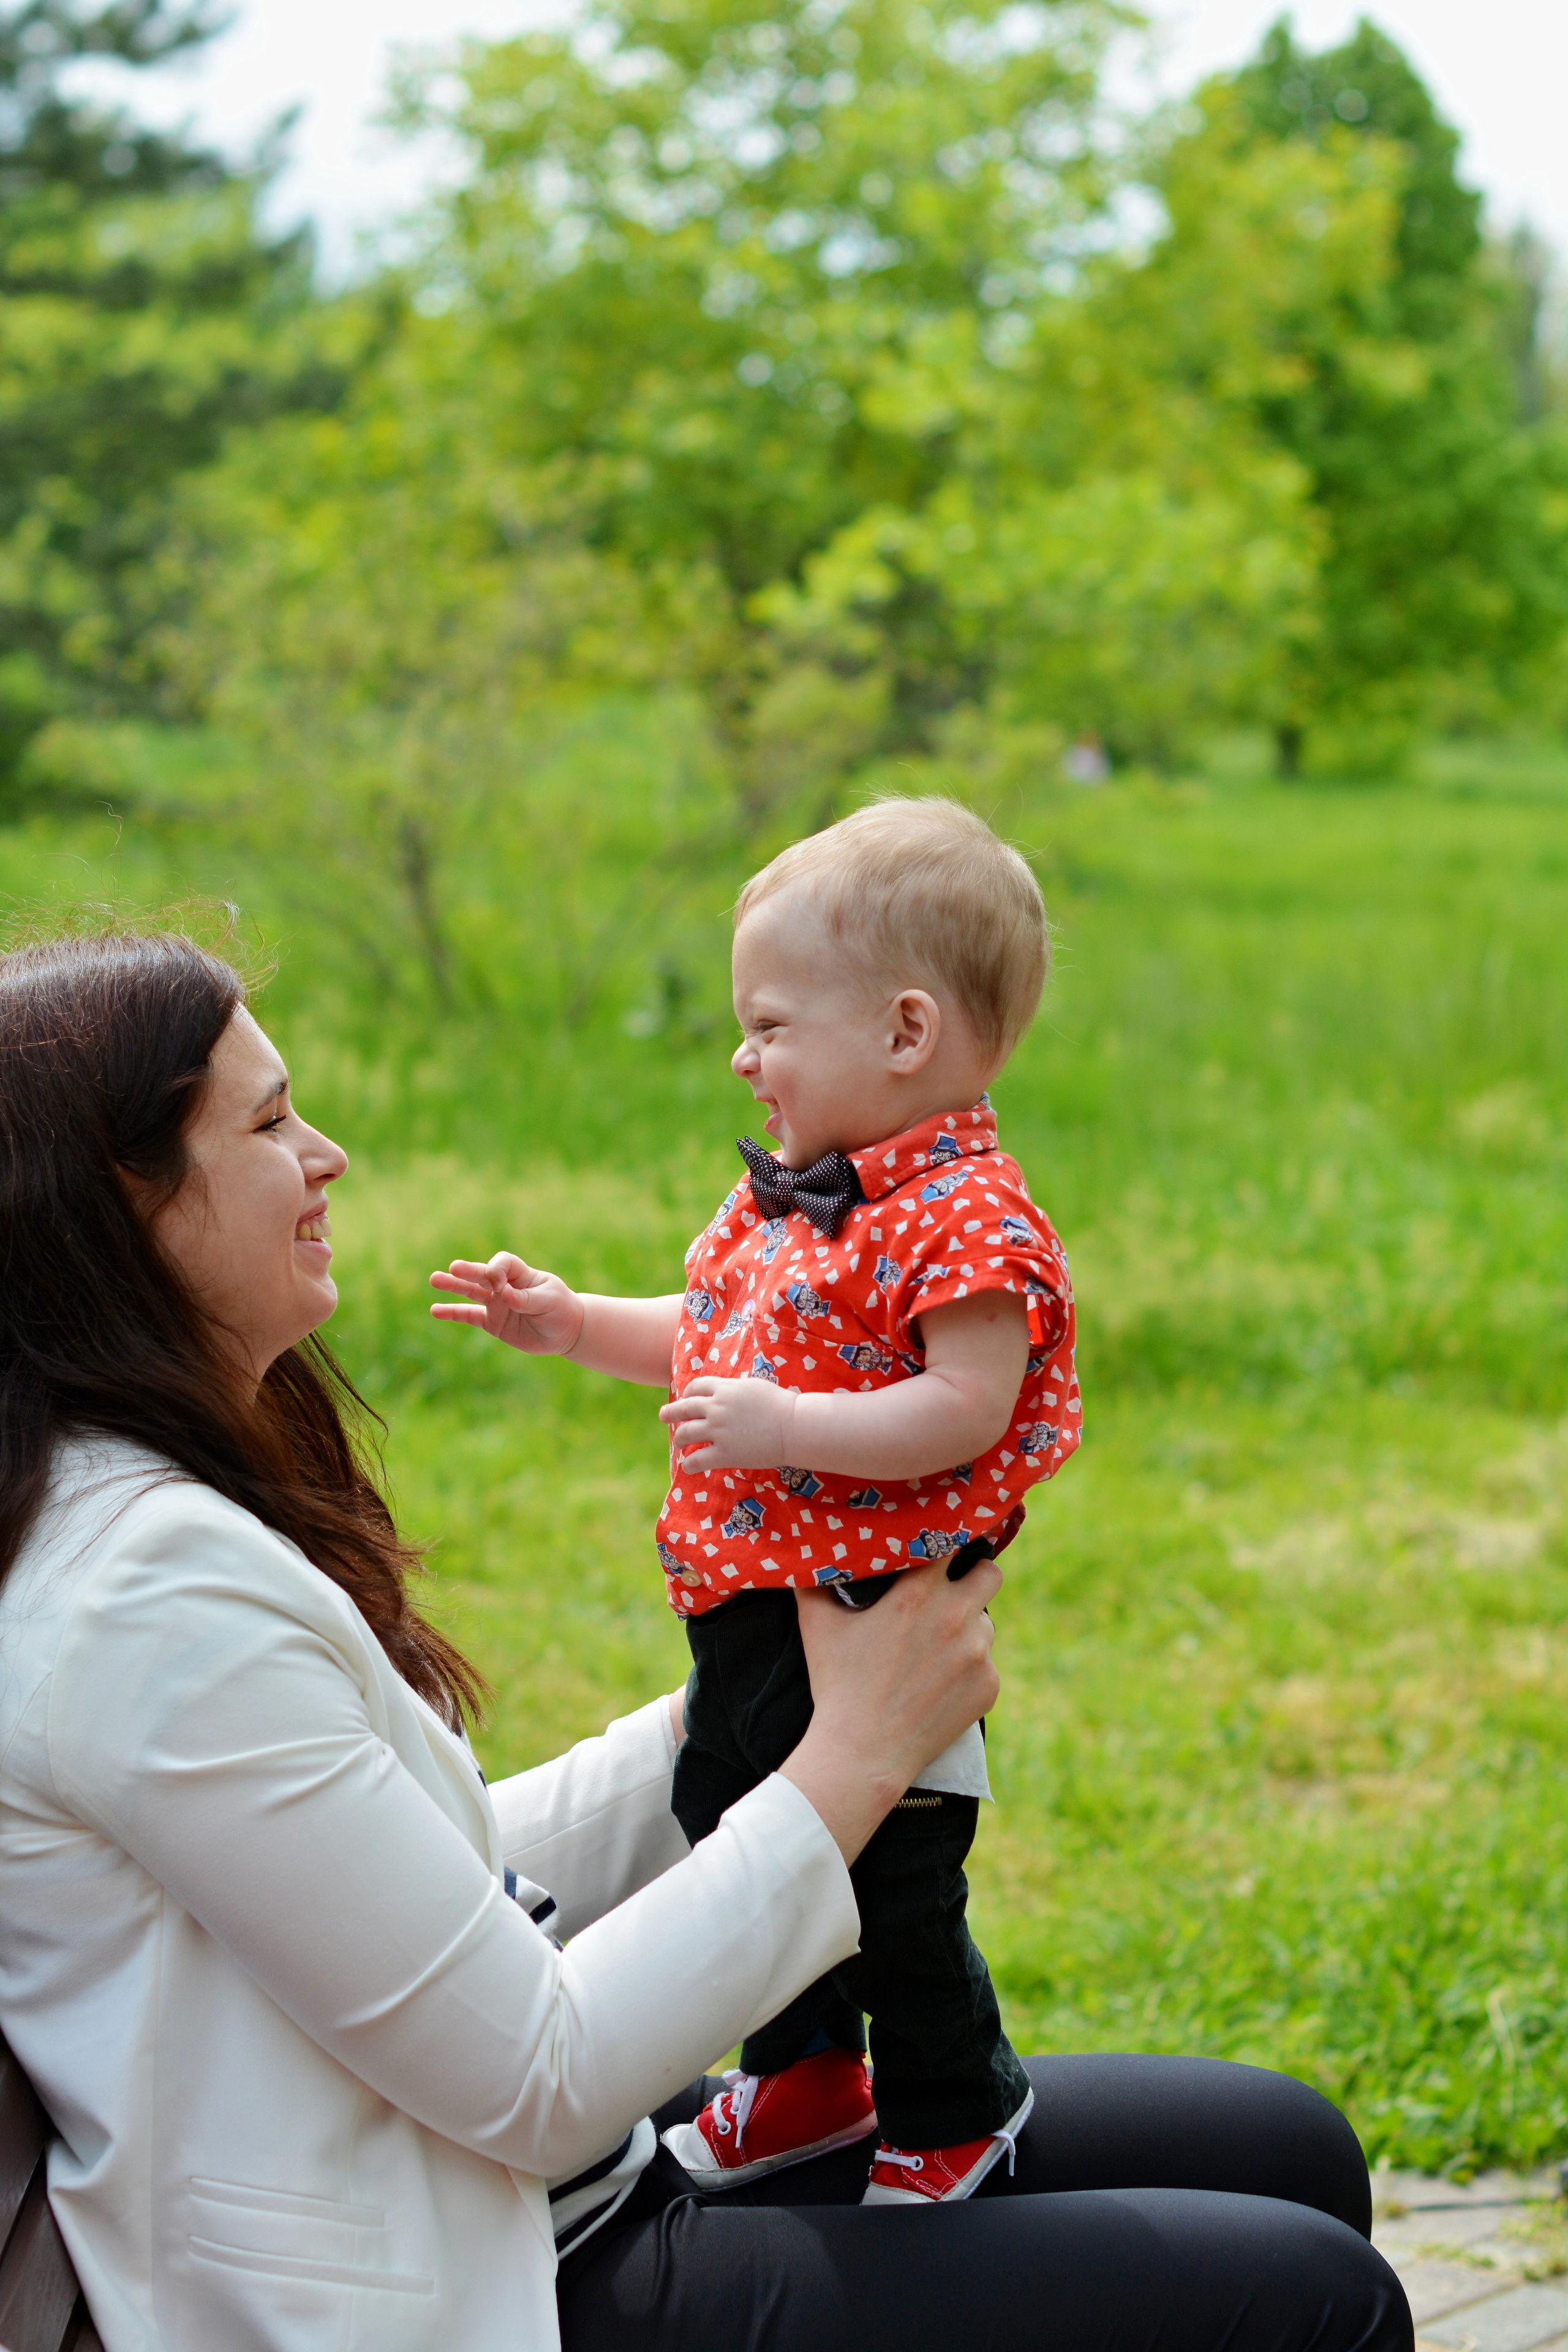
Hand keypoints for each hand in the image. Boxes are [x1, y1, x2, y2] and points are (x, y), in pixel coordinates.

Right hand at [429, 1252, 584, 1356]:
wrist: (565, 1332)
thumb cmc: (560, 1309)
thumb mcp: (550, 1301)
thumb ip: (527, 1299)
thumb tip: (505, 1295)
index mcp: (521, 1274)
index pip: (503, 1263)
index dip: (498, 1270)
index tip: (501, 1286)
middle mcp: (505, 1286)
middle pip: (482, 1274)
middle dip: (469, 1271)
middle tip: (453, 1268)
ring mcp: (496, 1303)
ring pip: (471, 1292)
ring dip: (454, 1286)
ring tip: (434, 1279)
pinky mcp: (492, 1322)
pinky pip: (469, 1316)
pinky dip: (452, 1313)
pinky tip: (435, 1310)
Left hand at [658, 1376, 796, 1468]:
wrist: (794, 1427)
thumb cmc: (781, 1405)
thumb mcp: (753, 1387)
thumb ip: (734, 1389)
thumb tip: (724, 1391)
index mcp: (724, 1389)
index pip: (696, 1387)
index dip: (688, 1393)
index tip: (686, 1399)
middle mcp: (716, 1408)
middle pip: (684, 1408)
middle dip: (671, 1412)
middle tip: (663, 1416)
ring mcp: (718, 1431)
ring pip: (686, 1434)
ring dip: (679, 1440)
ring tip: (678, 1444)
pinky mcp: (724, 1454)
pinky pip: (697, 1460)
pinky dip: (689, 1464)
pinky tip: (689, 1467)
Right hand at [780, 1555, 1002, 1866]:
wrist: (863, 1753)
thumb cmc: (837, 1685)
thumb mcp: (817, 1624)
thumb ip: (816, 1579)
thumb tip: (809, 1550)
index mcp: (918, 1594)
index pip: (951, 1541)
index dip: (945, 1540)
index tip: (938, 1547)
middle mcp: (956, 1617)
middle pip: (990, 1573)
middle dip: (973, 1576)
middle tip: (950, 1591)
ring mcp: (978, 1654)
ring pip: (986, 1622)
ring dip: (968, 1626)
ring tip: (935, 1648)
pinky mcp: (988, 1686)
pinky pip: (986, 1664)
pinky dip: (969, 1668)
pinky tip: (938, 1683)